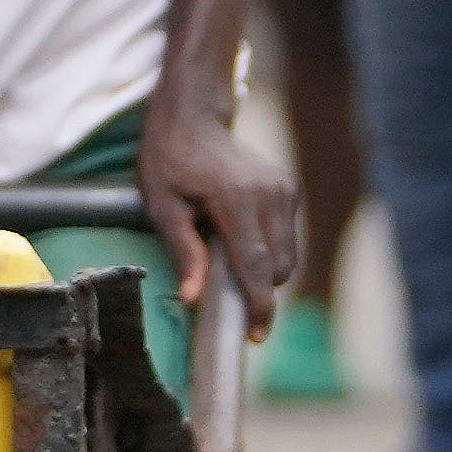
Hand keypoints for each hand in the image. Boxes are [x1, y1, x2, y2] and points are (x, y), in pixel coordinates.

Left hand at [130, 103, 302, 323]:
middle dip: (258, 291)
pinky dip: (268, 251)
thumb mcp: (162, 206)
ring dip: (264, 272)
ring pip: (287, 256)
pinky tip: (239, 241)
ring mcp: (284, 189)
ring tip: (228, 265)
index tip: (255, 335)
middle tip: (227, 301)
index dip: (258, 306)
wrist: (193, 116)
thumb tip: (194, 299)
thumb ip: (183, 252)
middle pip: (277, 267)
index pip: (256, 265)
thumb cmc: (170, 159)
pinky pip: (286, 238)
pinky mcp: (289, 189)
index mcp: (237, 199)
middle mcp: (270, 194)